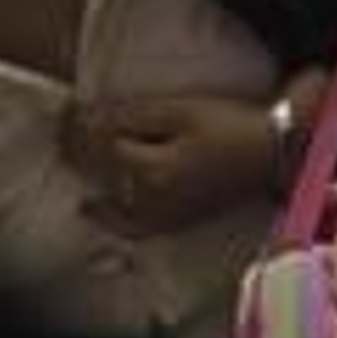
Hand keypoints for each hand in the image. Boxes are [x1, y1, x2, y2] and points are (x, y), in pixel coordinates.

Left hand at [61, 92, 271, 235]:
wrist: (275, 152)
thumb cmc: (233, 126)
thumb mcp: (180, 111)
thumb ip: (132, 117)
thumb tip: (90, 118)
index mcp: (152, 171)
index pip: (100, 147)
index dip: (79, 127)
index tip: (65, 110)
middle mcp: (154, 201)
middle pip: (102, 174)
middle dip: (77, 150)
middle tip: (61, 130)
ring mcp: (166, 216)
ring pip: (114, 205)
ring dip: (92, 184)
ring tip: (75, 167)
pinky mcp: (178, 221)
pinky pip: (135, 227)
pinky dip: (113, 220)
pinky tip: (97, 209)